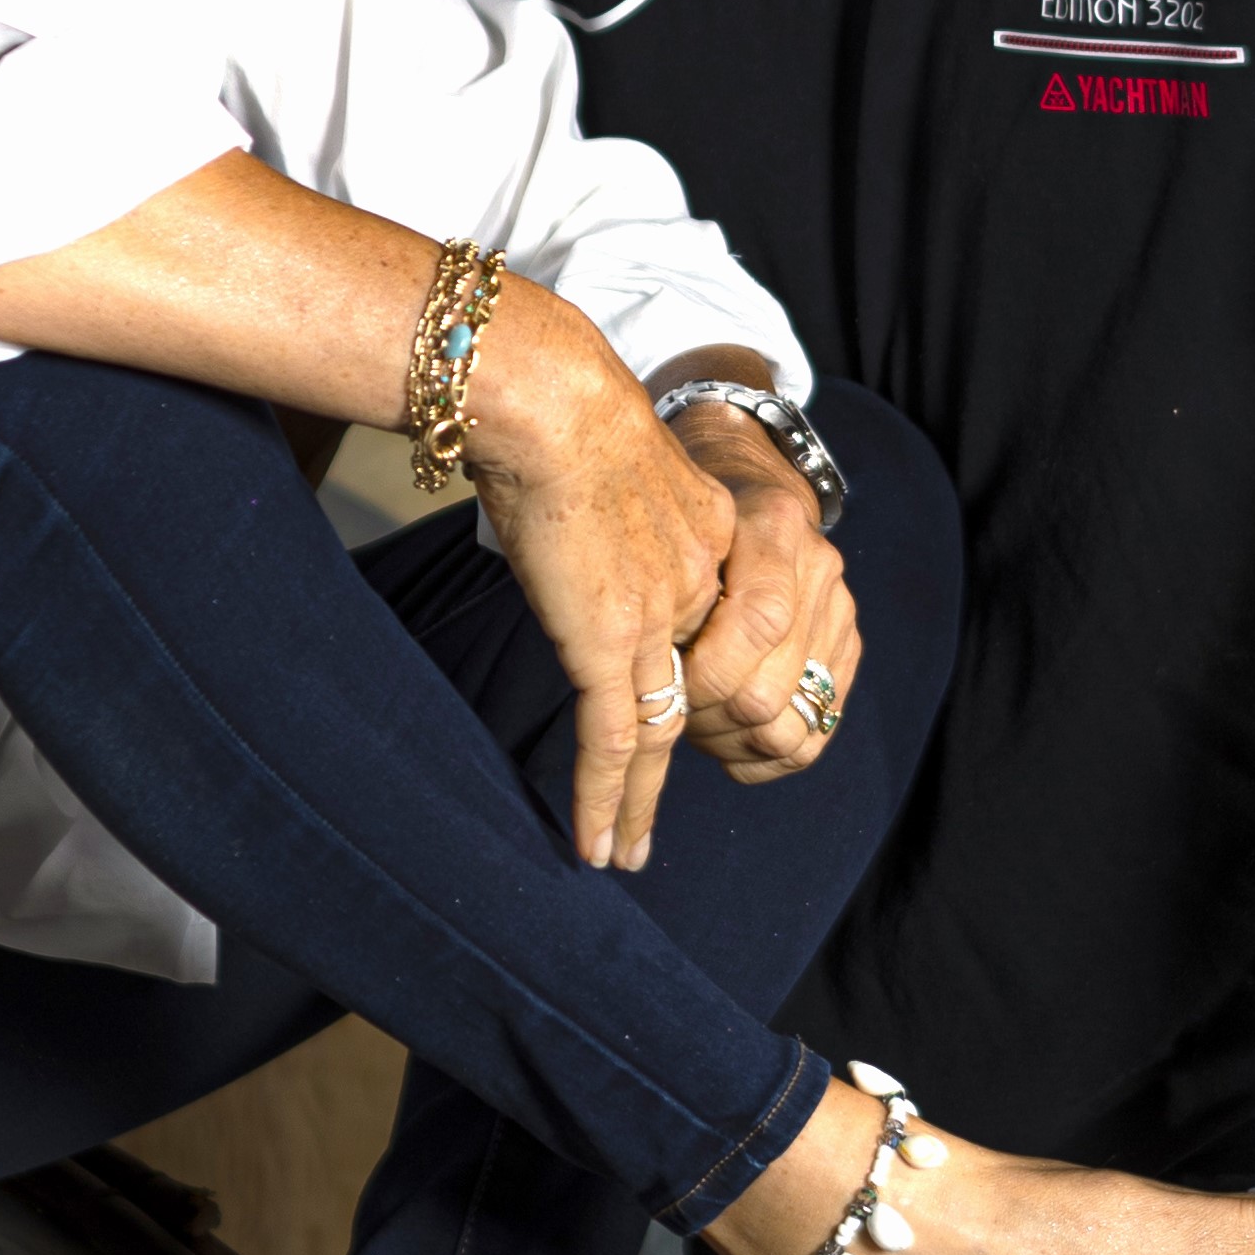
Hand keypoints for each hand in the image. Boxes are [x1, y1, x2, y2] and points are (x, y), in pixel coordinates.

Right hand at [465, 306, 736, 871]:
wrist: (555, 399)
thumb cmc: (555, 407)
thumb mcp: (603, 461)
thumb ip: (598, 505)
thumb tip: (549, 507)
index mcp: (705, 539)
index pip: (700, 632)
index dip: (681, 679)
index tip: (661, 711)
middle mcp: (696, 588)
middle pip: (687, 693)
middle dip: (672, 760)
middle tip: (649, 816)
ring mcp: (658, 620)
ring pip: (655, 734)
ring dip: (637, 802)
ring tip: (623, 855)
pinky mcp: (609, 642)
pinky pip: (611, 742)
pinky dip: (605, 799)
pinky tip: (594, 844)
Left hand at [657, 398, 861, 784]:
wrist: (743, 490)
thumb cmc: (681, 515)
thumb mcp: (662, 527)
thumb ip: (660, 584)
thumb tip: (638, 672)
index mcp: (776, 527)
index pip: (758, 623)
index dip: (704, 673)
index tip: (659, 682)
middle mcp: (819, 568)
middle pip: (767, 692)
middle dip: (706, 718)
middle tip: (668, 710)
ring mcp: (840, 613)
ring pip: (788, 727)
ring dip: (730, 743)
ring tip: (695, 726)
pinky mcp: (847, 651)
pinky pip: (812, 738)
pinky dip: (763, 758)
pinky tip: (728, 744)